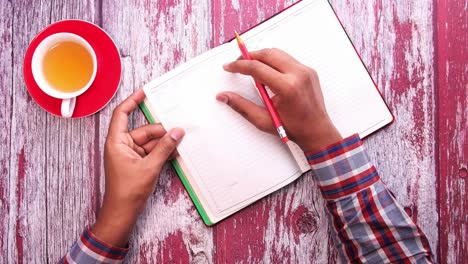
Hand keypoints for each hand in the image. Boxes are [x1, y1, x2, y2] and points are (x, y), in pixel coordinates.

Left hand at [91, 89, 184, 246]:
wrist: (123, 213)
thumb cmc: (128, 191)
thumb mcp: (150, 166)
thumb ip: (164, 147)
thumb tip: (177, 132)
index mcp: (116, 141)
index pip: (122, 114)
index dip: (132, 101)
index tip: (145, 92)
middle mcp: (121, 145)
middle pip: (143, 130)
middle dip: (160, 131)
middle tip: (178, 132)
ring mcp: (129, 155)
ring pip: (149, 142)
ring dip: (163, 143)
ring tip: (179, 143)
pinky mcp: (136, 163)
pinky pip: (150, 152)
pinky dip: (161, 152)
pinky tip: (174, 153)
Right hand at [217, 48, 341, 152]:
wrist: (317, 130)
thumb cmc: (293, 128)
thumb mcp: (263, 120)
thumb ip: (241, 105)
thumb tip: (223, 96)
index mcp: (287, 87)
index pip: (257, 68)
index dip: (239, 65)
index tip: (229, 67)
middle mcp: (298, 74)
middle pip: (267, 54)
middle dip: (249, 56)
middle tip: (237, 63)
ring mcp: (306, 70)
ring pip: (278, 53)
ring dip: (262, 57)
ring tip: (250, 67)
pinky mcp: (309, 70)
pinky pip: (287, 59)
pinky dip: (274, 62)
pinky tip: (267, 72)